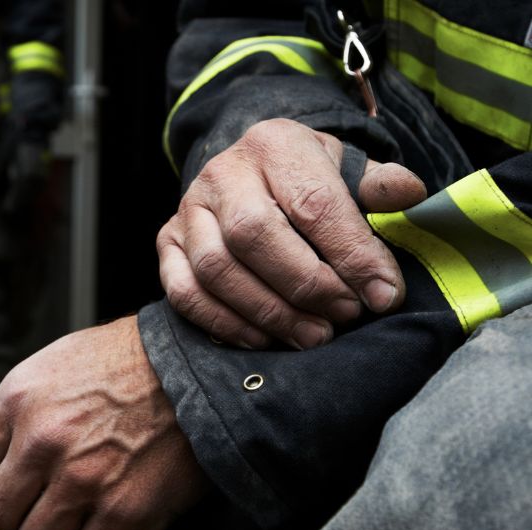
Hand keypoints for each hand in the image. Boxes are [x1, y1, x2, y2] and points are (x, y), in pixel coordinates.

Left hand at [0, 316, 206, 529]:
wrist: (197, 367)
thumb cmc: (128, 363)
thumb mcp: (54, 364)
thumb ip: (18, 413)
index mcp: (19, 400)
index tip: (15, 478)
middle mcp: (43, 440)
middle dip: (18, 513)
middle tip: (44, 501)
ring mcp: (83, 479)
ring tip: (80, 510)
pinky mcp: (125, 511)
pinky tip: (112, 517)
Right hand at [157, 118, 426, 349]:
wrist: (252, 175)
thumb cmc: (308, 180)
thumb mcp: (348, 170)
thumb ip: (378, 186)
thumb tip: (409, 196)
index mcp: (274, 144)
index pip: (313, 202)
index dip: (352, 254)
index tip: (385, 295)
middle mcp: (222, 173)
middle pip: (254, 235)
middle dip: (306, 285)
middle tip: (345, 315)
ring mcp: (188, 210)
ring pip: (216, 268)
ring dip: (268, 312)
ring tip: (314, 335)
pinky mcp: (166, 243)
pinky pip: (184, 292)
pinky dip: (224, 323)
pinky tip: (265, 339)